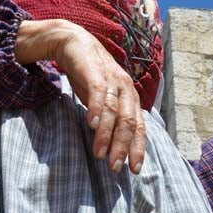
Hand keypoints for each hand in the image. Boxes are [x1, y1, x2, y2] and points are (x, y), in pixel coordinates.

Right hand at [16, 19, 144, 173]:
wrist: (72, 42)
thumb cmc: (90, 75)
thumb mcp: (104, 99)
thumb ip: (111, 118)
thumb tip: (115, 146)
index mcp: (131, 98)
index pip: (139, 127)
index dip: (138, 149)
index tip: (134, 170)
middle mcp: (126, 90)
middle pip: (128, 123)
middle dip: (123, 147)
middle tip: (115, 167)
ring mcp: (112, 80)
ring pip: (113, 112)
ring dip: (106, 135)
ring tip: (99, 154)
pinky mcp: (95, 73)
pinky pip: (98, 94)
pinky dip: (96, 111)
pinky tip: (91, 125)